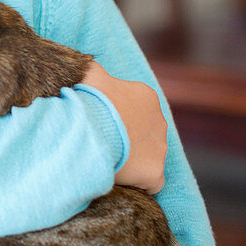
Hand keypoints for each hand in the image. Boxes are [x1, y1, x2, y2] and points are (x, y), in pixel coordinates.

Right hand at [81, 60, 166, 193]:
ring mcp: (160, 148)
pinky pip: (150, 182)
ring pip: (147, 158)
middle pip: (143, 134)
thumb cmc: (88, 99)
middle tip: (102, 143)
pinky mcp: (155, 173)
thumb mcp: (89, 73)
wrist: (90, 127)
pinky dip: (136, 182)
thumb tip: (85, 63)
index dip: (116, 120)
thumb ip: (92, 68)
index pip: (134, 110)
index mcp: (146, 96)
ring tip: (106, 160)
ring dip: (131, 161)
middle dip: (126, 140)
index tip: (100, 125)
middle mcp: (159, 122)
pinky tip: (117, 177)